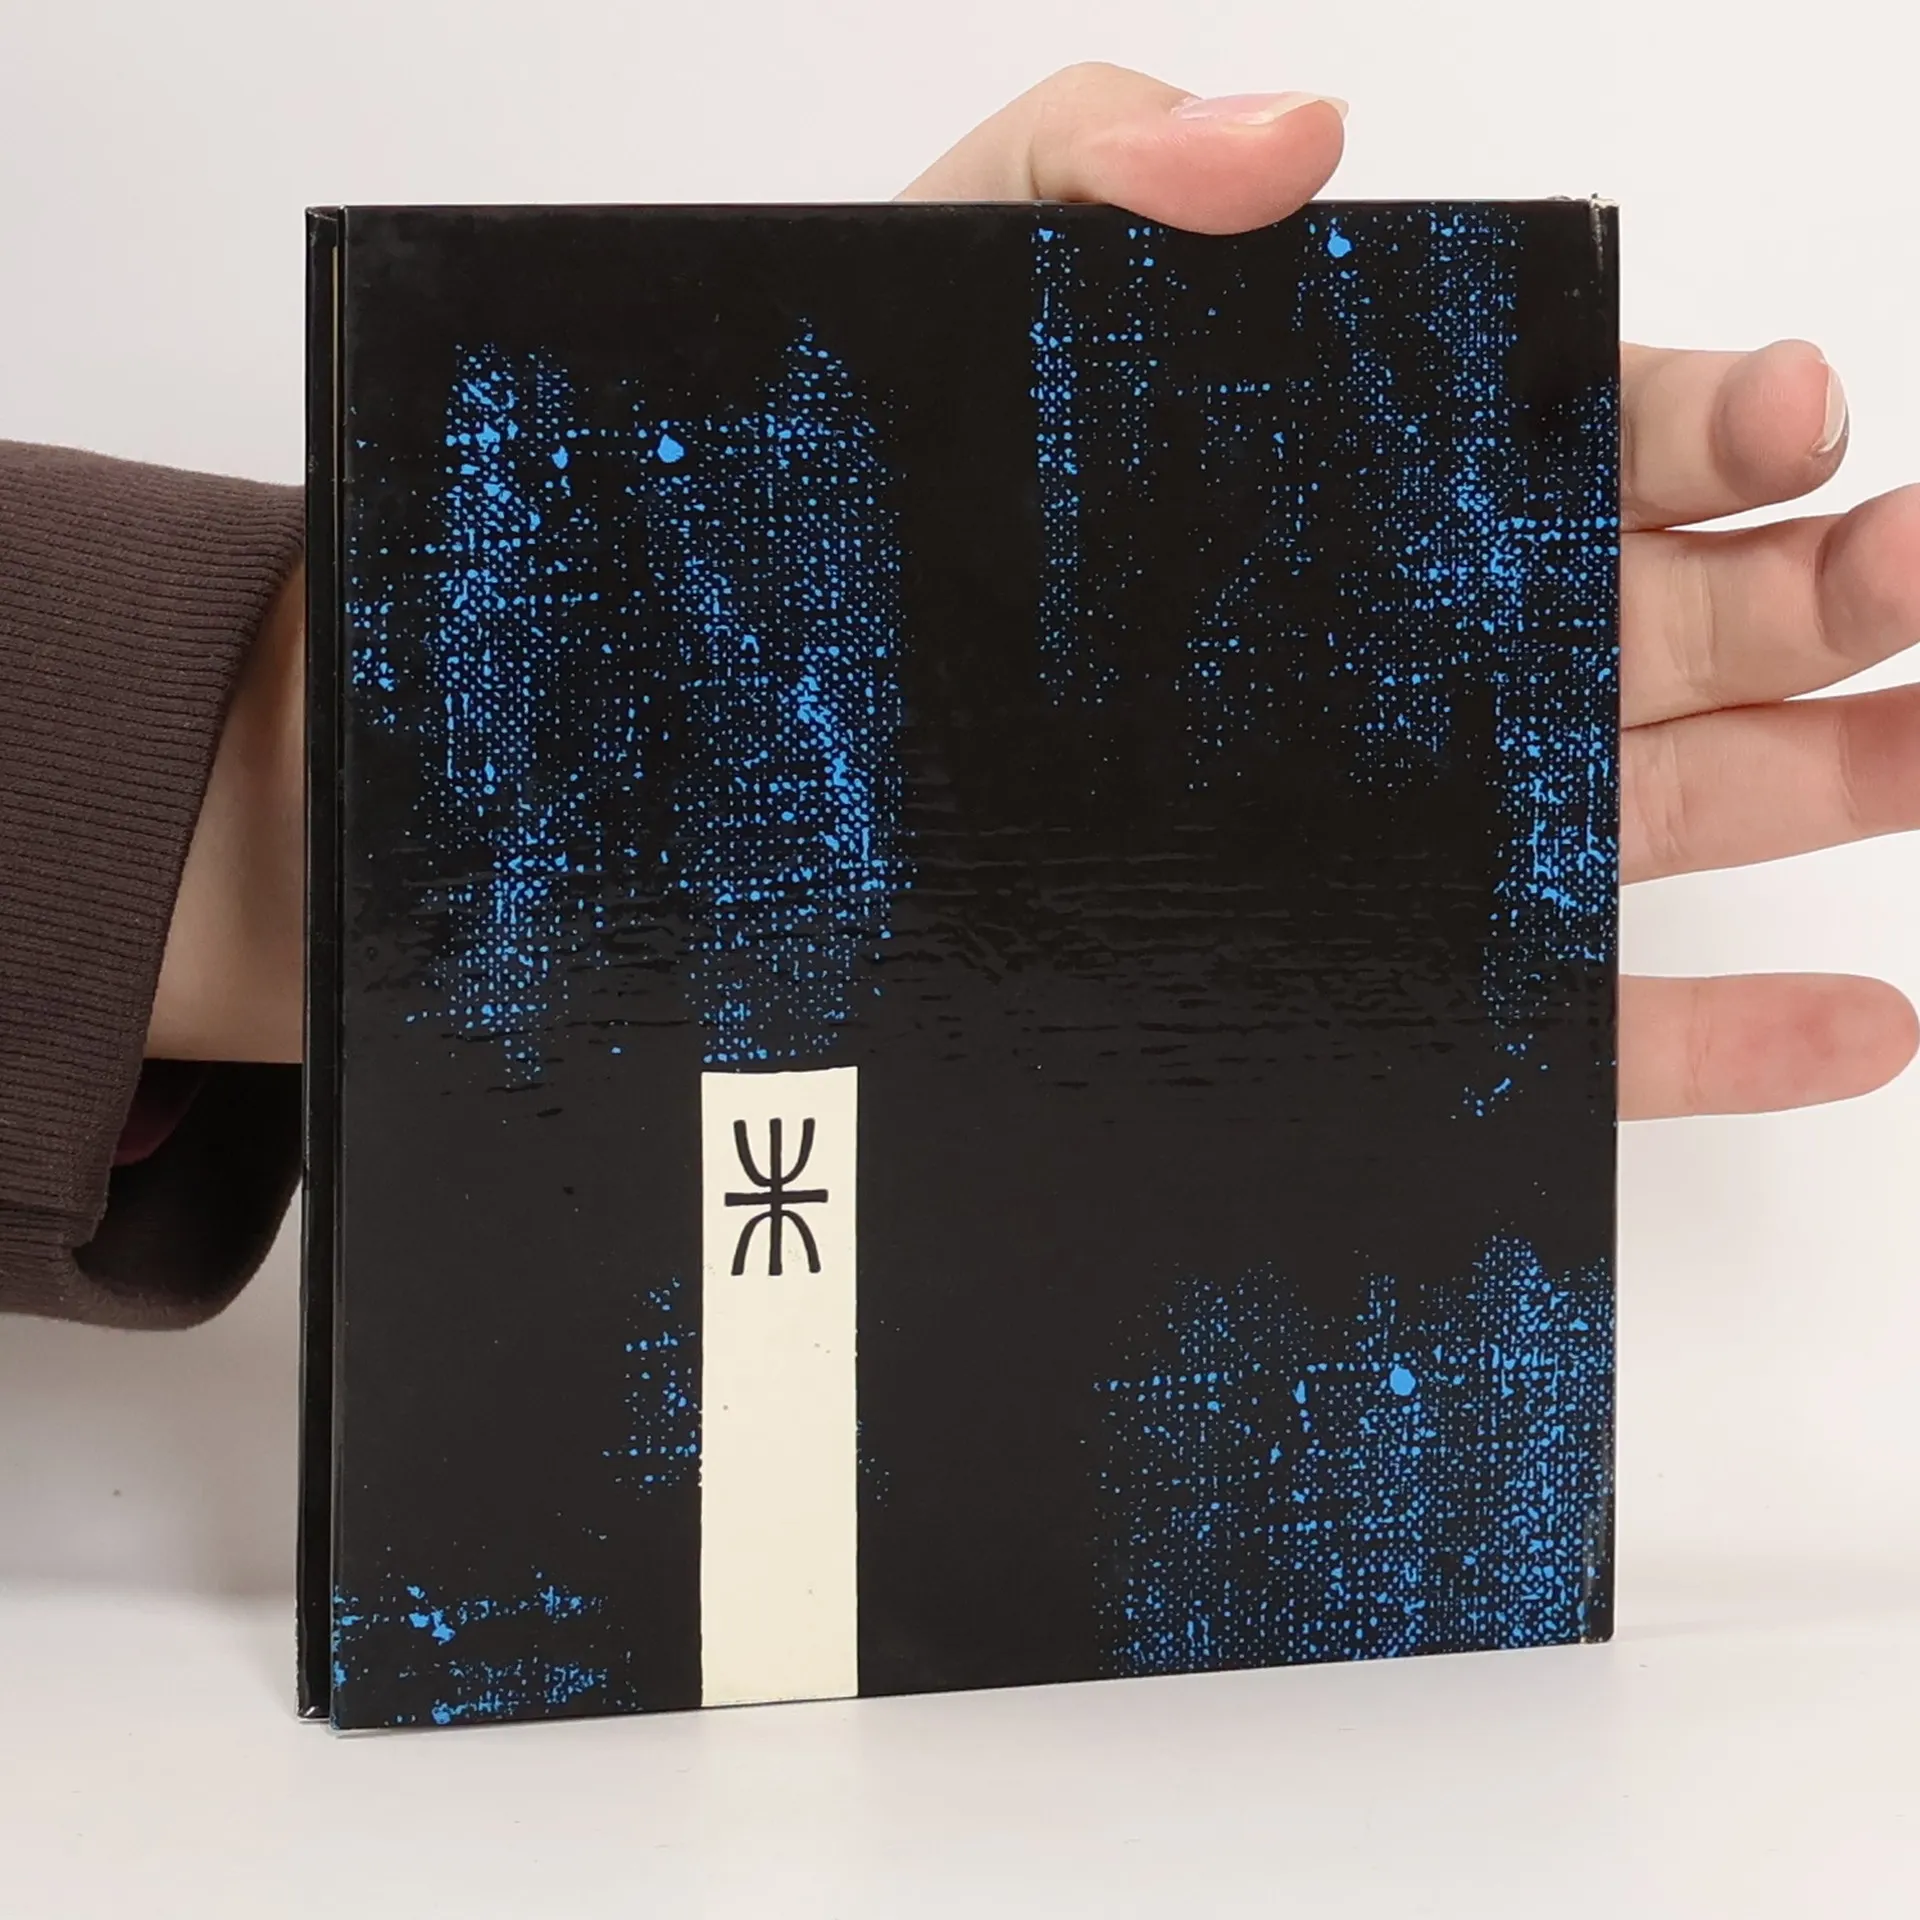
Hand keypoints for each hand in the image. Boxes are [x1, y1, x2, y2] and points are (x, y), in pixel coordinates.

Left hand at [903, 62, 1919, 1120]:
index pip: (1588, 433)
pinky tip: (1863, 1021)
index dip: (1705, 418)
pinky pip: (1585, 1024)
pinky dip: (1724, 1036)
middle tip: (1905, 557)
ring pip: (1681, 802)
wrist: (780, 736)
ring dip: (1841, 775)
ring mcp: (1433, 827)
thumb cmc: (879, 507)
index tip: (1784, 407)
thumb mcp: (970, 286)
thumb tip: (1296, 134)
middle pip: (1681, 610)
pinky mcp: (1399, 985)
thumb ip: (1107, 167)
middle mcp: (1436, 651)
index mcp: (1379, 481)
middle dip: (1825, 578)